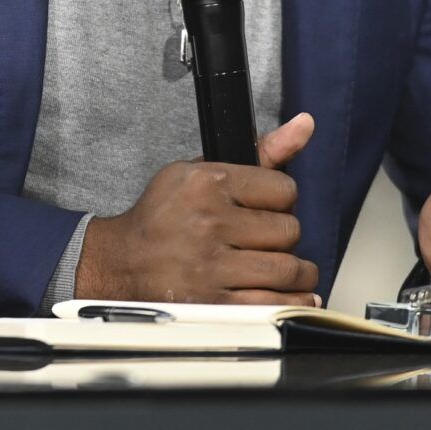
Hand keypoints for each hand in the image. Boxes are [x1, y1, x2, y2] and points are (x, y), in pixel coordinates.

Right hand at [75, 112, 320, 305]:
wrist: (124, 262)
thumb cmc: (167, 215)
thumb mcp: (204, 171)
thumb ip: (262, 152)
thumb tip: (306, 124)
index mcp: (207, 183)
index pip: (284, 191)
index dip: (281, 201)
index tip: (267, 208)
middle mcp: (208, 223)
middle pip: (289, 231)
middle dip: (284, 237)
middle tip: (267, 240)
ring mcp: (210, 267)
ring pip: (288, 270)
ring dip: (295, 272)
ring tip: (282, 269)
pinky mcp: (213, 304)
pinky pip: (273, 305)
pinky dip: (289, 301)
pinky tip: (283, 293)